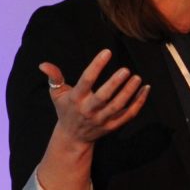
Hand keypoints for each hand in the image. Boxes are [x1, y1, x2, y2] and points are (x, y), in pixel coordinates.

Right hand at [34, 50, 149, 189]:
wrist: (73, 137)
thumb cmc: (66, 110)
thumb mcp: (57, 94)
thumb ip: (54, 77)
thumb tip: (43, 64)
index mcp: (76, 99)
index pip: (86, 80)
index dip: (96, 66)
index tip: (107, 52)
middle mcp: (89, 110)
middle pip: (103, 97)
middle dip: (115, 84)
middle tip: (126, 70)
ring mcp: (102, 120)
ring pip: (118, 106)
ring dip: (129, 92)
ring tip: (137, 78)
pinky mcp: (113, 126)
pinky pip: (129, 114)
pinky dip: (139, 103)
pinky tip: (145, 89)